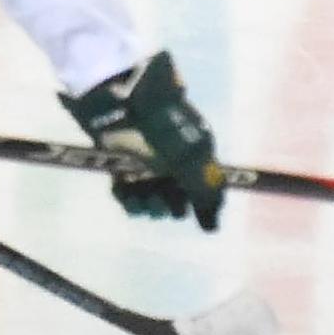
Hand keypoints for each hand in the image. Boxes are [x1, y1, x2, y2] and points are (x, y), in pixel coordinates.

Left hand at [62, 50, 223, 229]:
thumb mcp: (192, 161)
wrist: (126, 105)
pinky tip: (127, 191)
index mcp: (196, 155)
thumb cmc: (165, 131)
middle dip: (169, 206)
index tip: (193, 212)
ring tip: (144, 197)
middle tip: (160, 199)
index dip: (199, 205)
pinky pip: (127, 194)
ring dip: (147, 206)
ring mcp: (146, 164)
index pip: (202, 191)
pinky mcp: (122, 165)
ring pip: (150, 201)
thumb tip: (212, 229)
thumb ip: (206, 194)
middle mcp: (173, 161)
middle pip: (175, 200)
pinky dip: (127, 198)